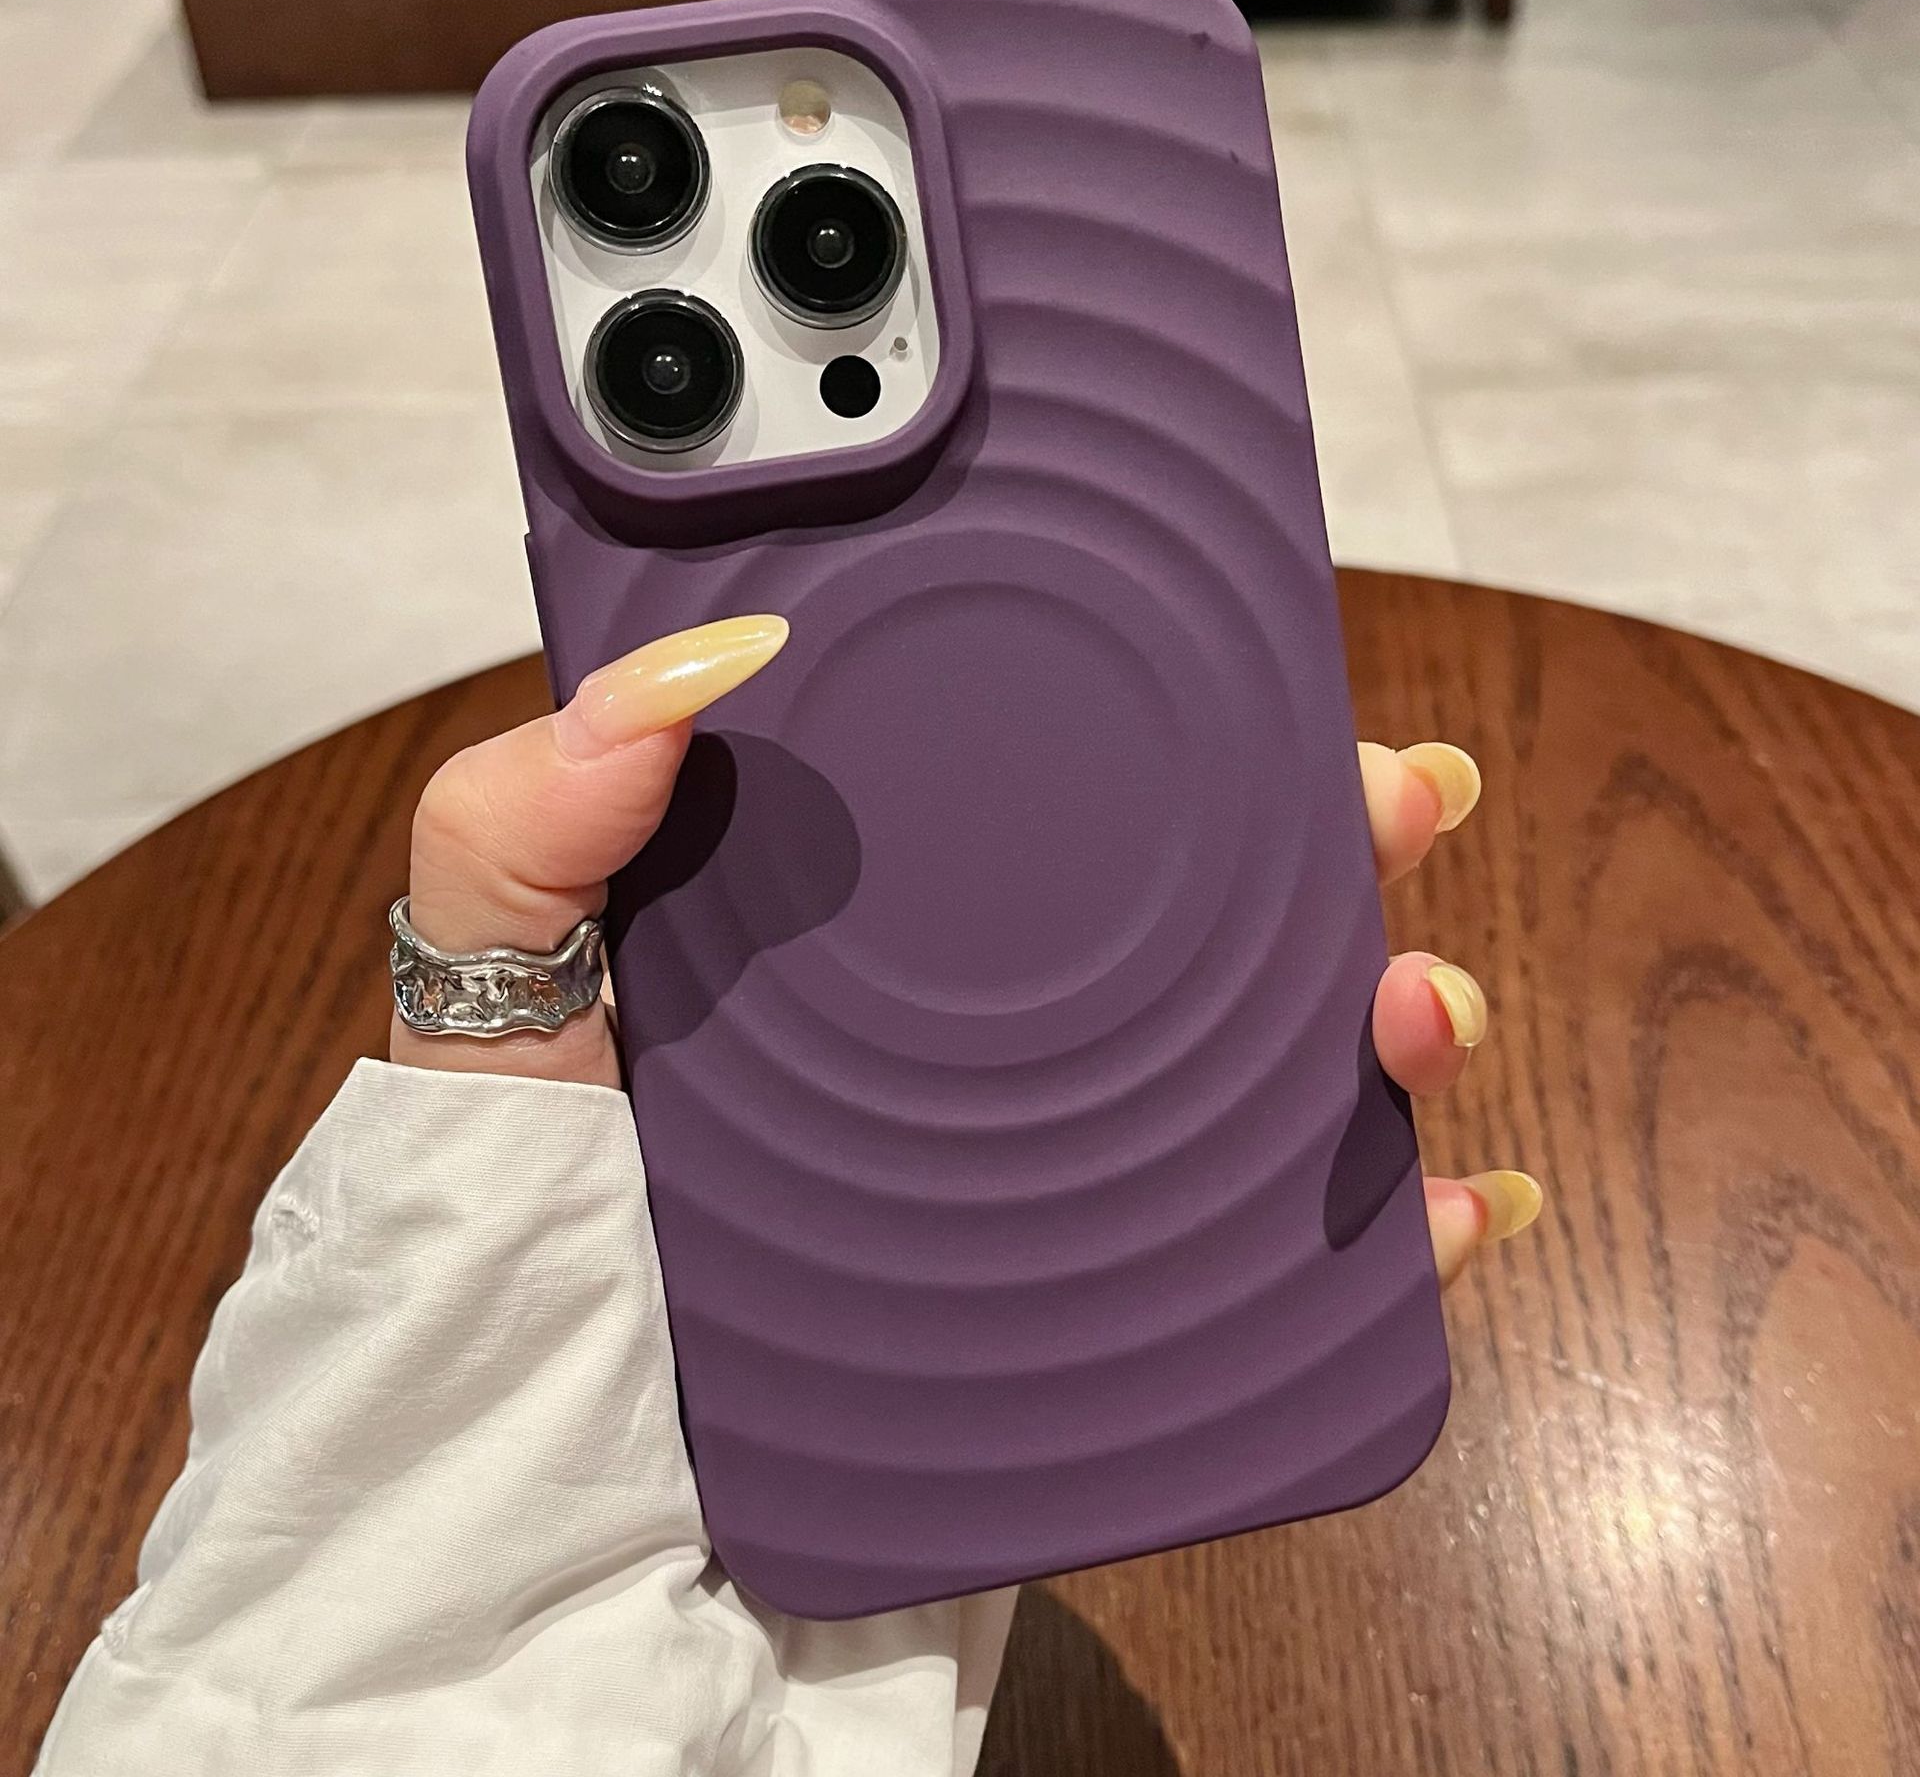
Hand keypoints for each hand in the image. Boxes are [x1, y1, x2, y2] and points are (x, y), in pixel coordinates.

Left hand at [394, 617, 1541, 1288]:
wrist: (571, 1489)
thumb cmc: (528, 1222)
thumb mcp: (494, 991)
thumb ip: (531, 820)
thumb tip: (698, 655)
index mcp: (881, 920)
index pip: (1052, 780)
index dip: (1176, 710)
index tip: (1263, 656)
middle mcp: (998, 1035)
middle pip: (1212, 908)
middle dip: (1337, 838)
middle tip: (1386, 796)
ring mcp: (1069, 1171)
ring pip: (1283, 1061)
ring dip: (1397, 1011)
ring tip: (1412, 1011)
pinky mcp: (1112, 1314)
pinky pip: (1297, 1263)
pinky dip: (1404, 1231)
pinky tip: (1458, 1205)